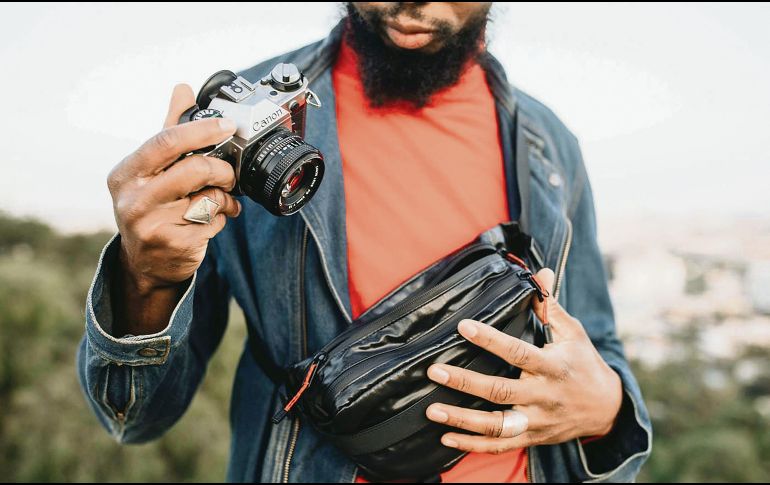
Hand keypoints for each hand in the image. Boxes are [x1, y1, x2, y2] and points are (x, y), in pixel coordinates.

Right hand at [107, 85, 239, 334]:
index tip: (228, 125)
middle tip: (230, 174)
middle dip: (222, 170)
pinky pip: (214, 222)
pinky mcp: (173, 246)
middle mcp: (132, 199)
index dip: (201, 130)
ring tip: (223, 201)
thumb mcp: (151, 170)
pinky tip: (212, 221)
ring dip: (225, 198)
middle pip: (195, 169)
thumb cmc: (152, 207)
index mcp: (125, 173)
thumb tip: (183, 89)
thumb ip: (169, 129)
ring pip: (209, 198)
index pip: (166, 141)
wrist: (144, 264)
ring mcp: (151, 225)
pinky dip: (221, 219)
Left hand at [425, 268, 622, 453]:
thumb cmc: (583, 363)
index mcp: (553, 366)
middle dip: (465, 382)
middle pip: (500, 391)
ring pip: (497, 425)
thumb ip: (550, 306)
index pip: (518, 352)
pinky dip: (473, 445)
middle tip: (434, 371)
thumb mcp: (573, 333)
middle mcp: (544, 396)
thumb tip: (541, 272)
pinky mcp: (532, 437)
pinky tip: (446, 438)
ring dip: (462, 420)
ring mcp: (537, 420)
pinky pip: (500, 445)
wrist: (607, 409)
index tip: (464, 326)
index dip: (490, 340)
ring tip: (432, 409)